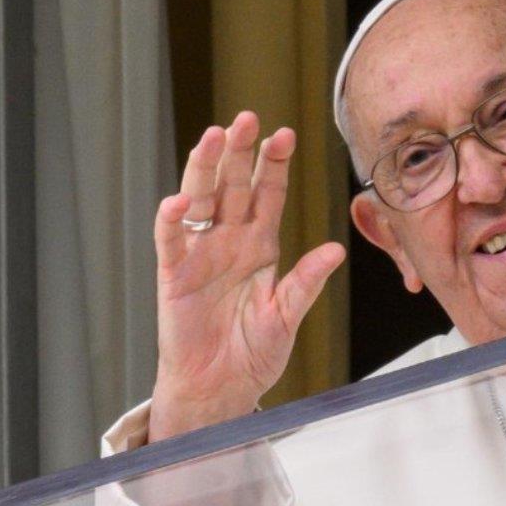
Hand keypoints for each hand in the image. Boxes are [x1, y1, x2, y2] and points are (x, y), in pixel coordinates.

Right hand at [148, 111, 345, 441]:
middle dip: (241, 152)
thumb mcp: (287, 317)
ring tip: (214, 137)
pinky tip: (178, 200)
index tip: (286, 135)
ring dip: (206, 168)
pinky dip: (172, 220)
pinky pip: (171, 240)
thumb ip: (305, 282)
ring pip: (201, 199)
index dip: (275, 165)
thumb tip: (335, 251)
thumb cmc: (252, 354)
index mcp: (259, 247)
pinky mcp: (174, 274)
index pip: (267, 195)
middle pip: (234, 185)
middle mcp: (228, 241)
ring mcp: (200, 254)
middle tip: (249, 119)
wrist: (220, 387)